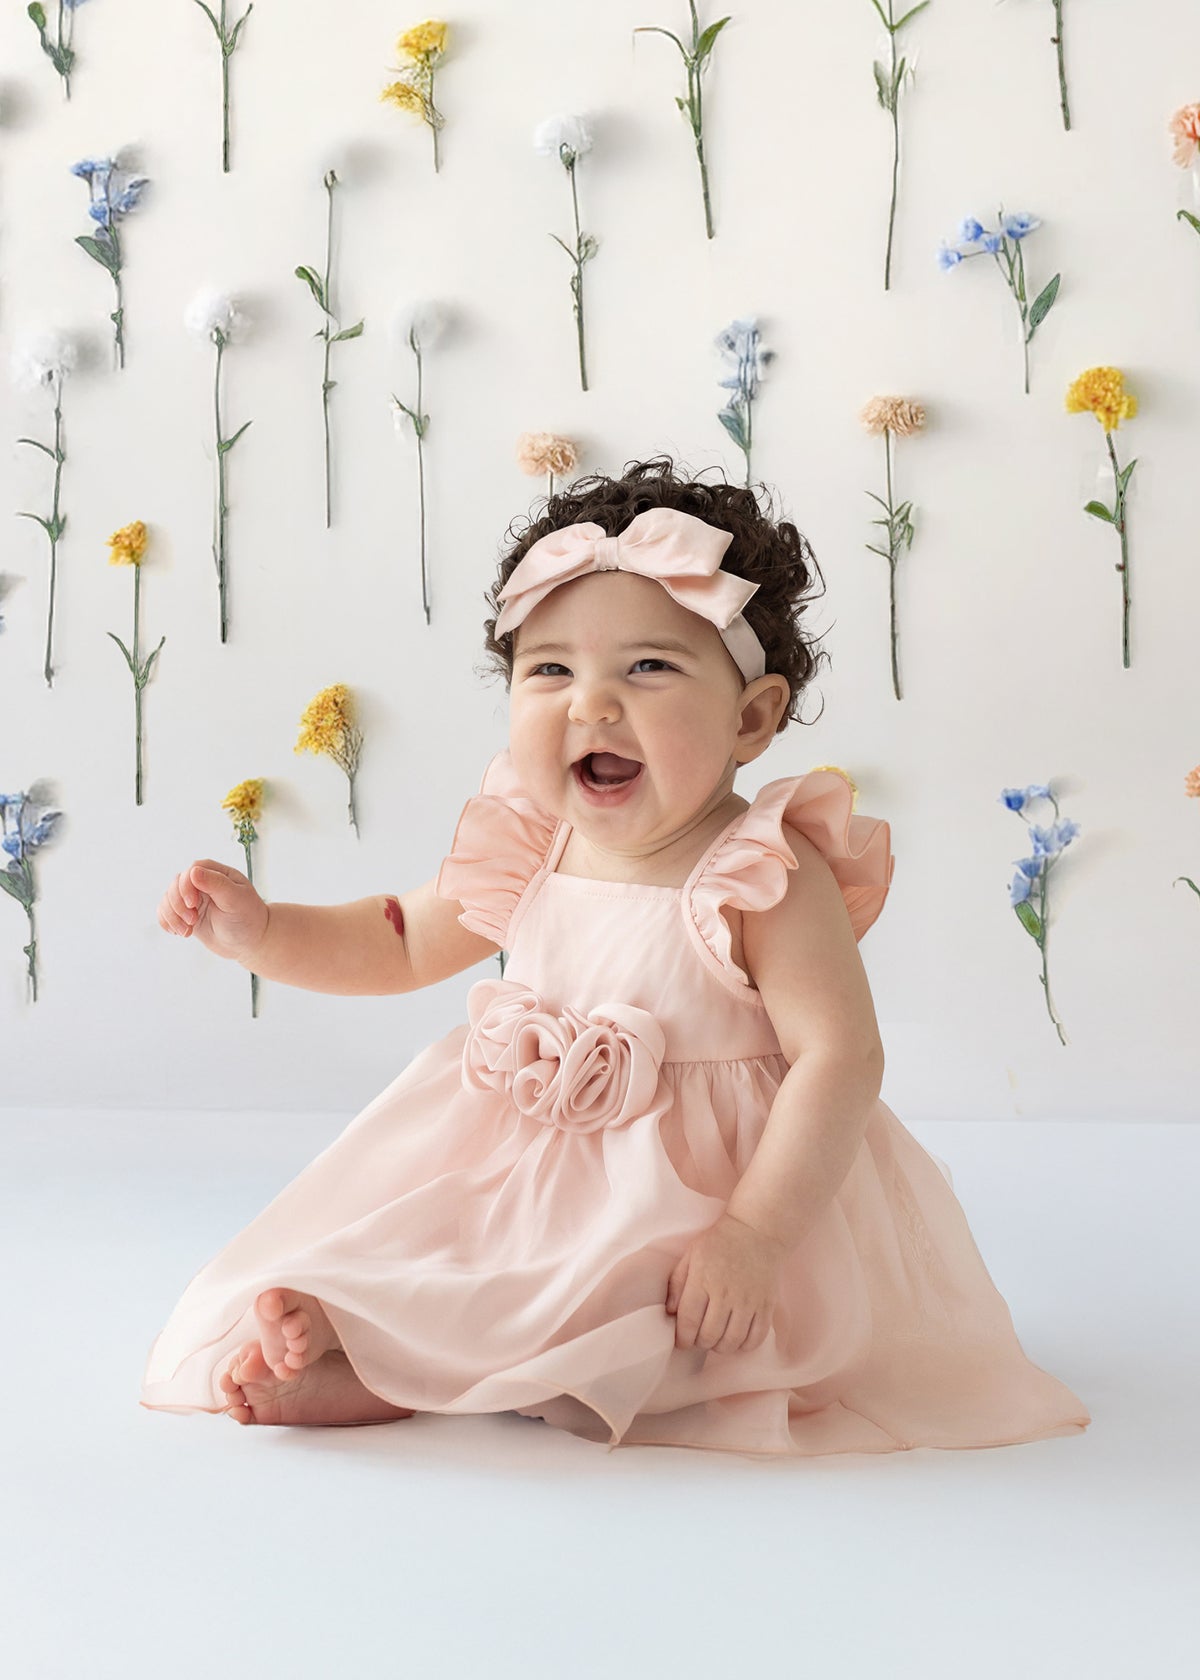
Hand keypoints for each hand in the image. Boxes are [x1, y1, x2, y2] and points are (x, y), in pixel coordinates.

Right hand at [157, 859, 268, 963]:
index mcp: (217, 874)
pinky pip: (165, 913)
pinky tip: (180, 932)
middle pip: (175, 885)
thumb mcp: (236, 900)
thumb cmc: (248, 919)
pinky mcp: (186, 914)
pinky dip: (167, 923)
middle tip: (193, 921)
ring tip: (186, 931)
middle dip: (178, 904)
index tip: (193, 904)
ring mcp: (192, 899)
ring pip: (167, 899)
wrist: (250, 943)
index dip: (186, 886)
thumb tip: (193, 871)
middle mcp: (203, 883)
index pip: (192, 870)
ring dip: (172, 916)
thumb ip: (216, 884)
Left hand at [665, 1211, 784, 1354]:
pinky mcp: (766, 1305)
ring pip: (732, 1341)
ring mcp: (748, 1301)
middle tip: (699, 1338)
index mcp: (702, 1280)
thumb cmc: (719, 1242)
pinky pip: (756, 1338)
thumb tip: (671, 1312)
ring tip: (717, 1338)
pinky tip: (737, 1338)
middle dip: (700, 1343)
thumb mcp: (691, 1255)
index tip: (682, 1341)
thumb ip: (677, 1283)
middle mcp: (726, 1293)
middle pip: (709, 1336)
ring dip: (720, 1347)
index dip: (683, 1338)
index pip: (688, 1321)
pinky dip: (744, 1345)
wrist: (756, 1231)